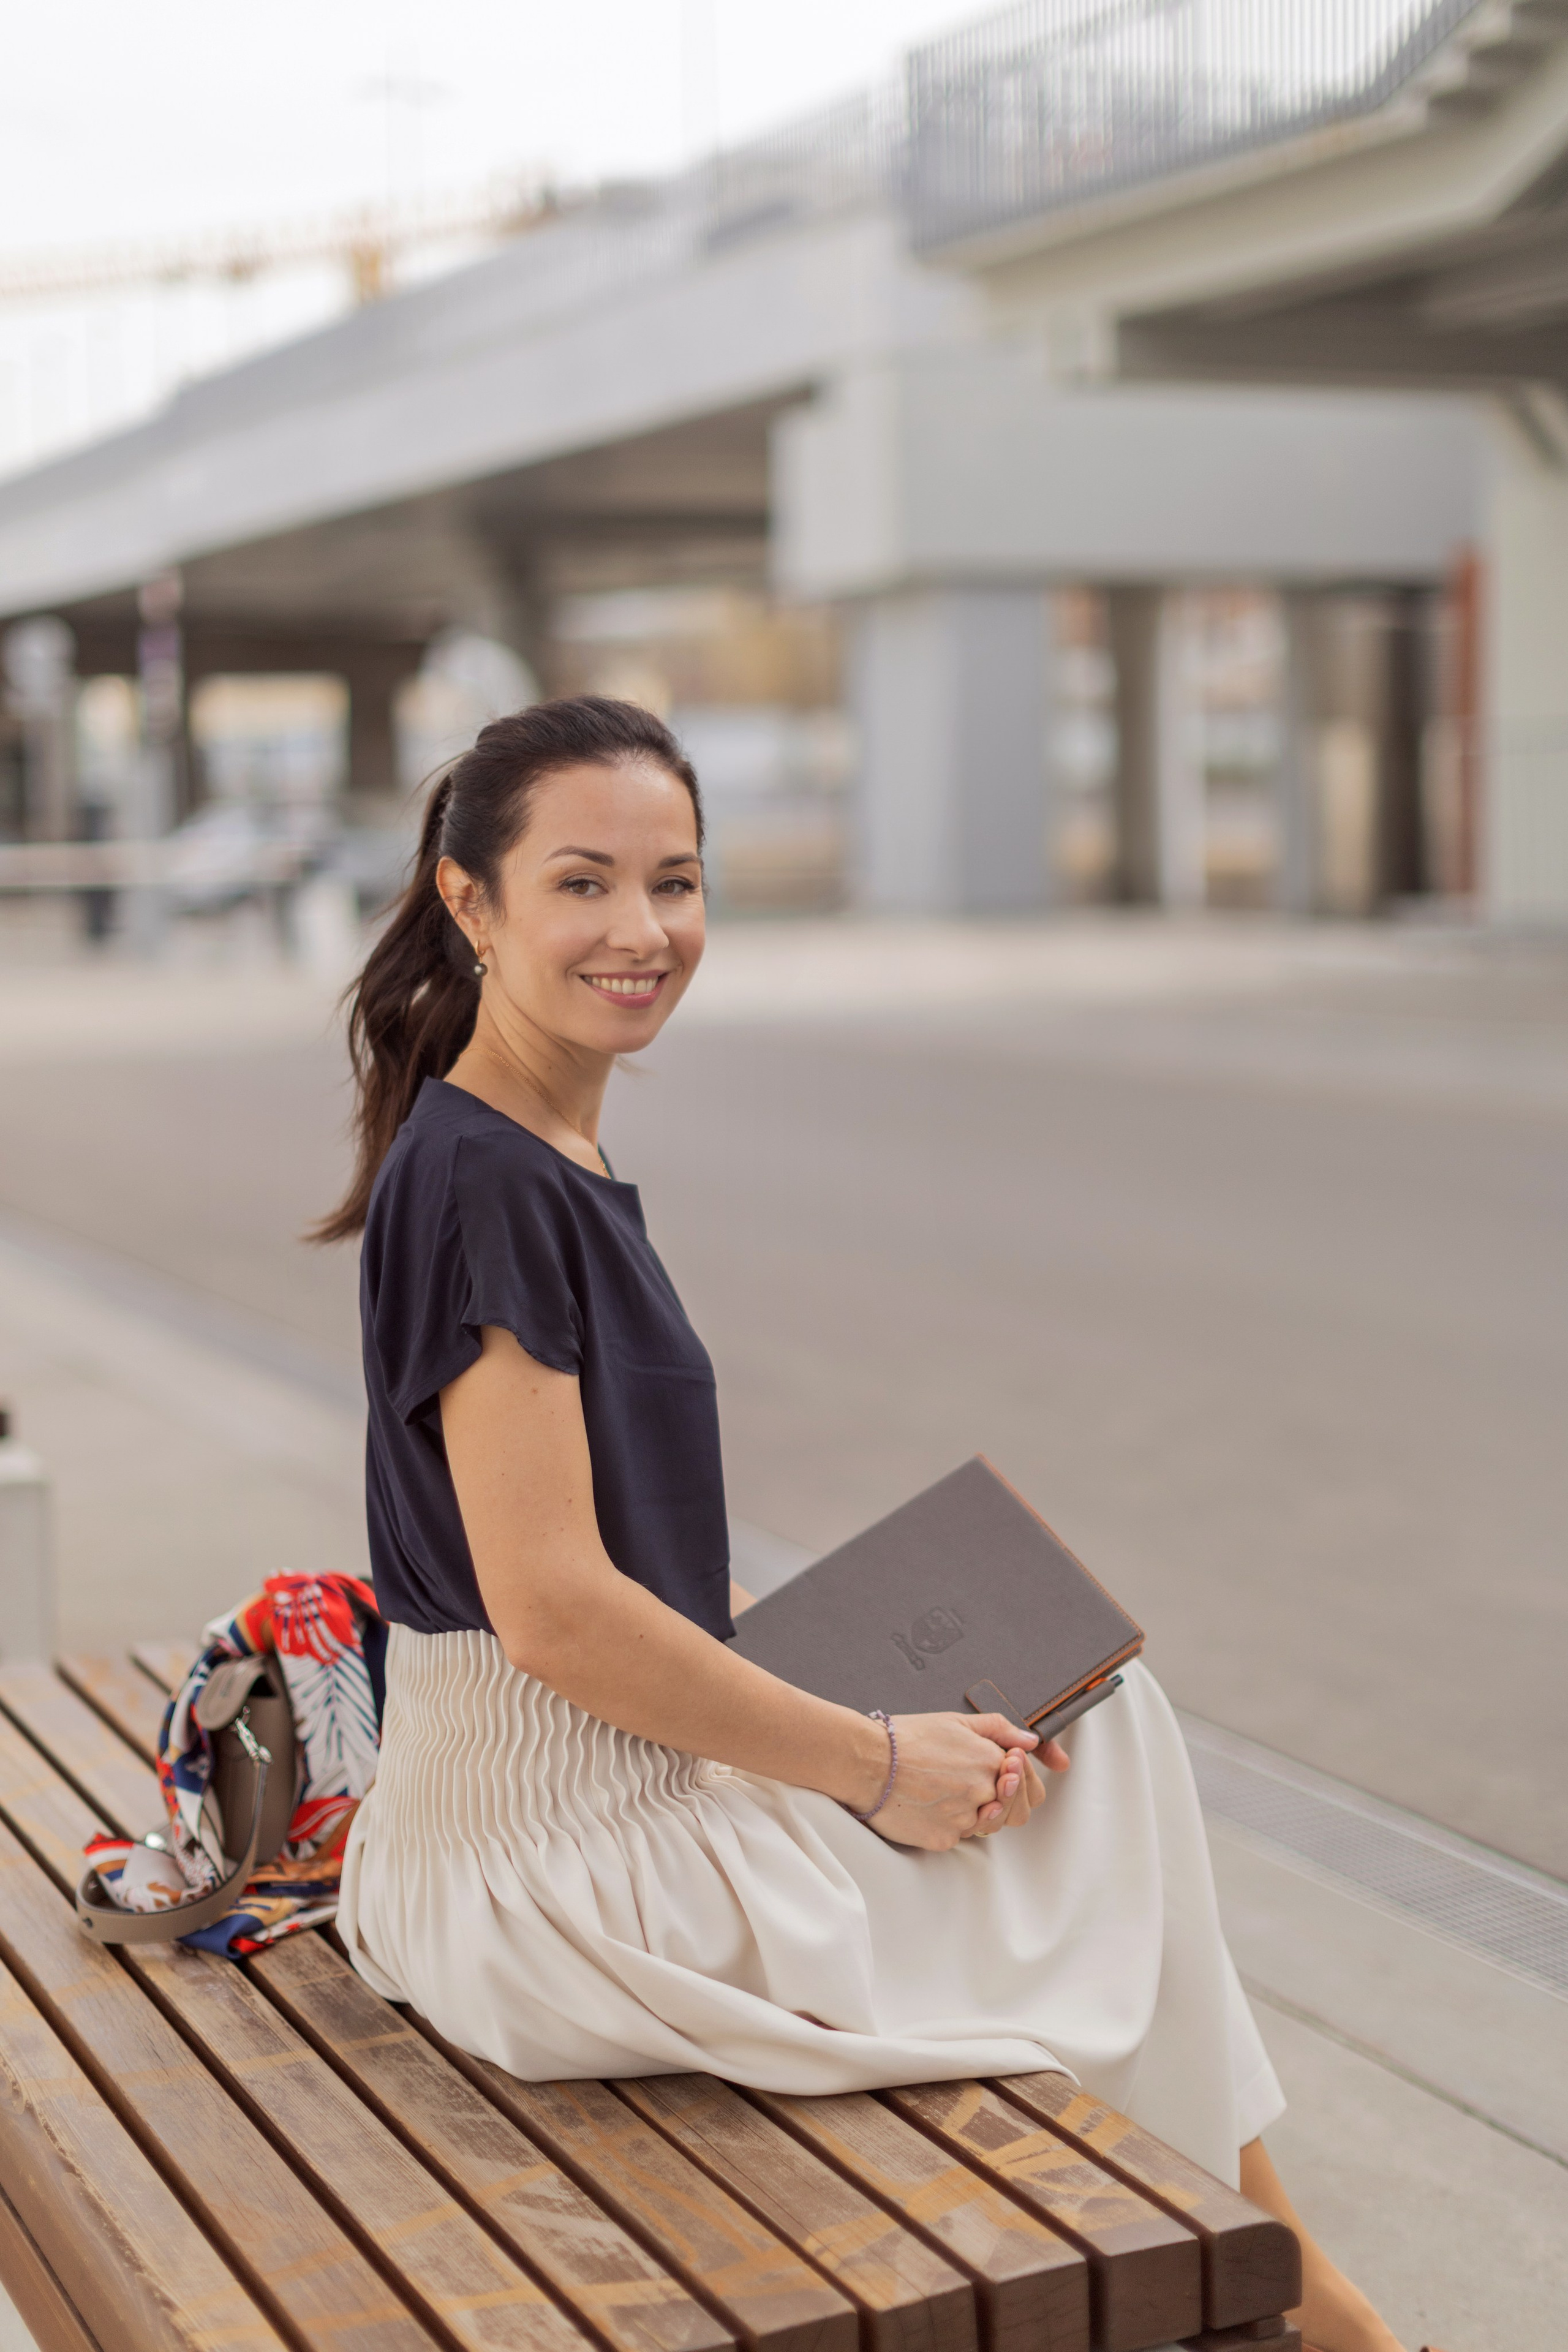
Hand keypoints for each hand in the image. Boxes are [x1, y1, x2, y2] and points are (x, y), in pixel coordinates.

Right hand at [867, 1712, 1056, 1850]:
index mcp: (990, 1761)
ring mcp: (964, 1820)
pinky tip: (928, 1803)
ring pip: (985, 1825)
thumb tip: (1029, 1741)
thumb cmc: (905, 1739)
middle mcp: (983, 1793)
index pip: (1027, 1785)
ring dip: (974, 1812)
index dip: (1018, 1779)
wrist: (866, 1762)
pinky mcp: (944, 1839)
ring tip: (946, 1790)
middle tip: (970, 1784)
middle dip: (1001, 1799)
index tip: (1003, 1773)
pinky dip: (946, 1823)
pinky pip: (957, 1837)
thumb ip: (999, 1729)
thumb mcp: (956, 1721)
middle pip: (1013, 1811)